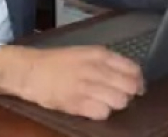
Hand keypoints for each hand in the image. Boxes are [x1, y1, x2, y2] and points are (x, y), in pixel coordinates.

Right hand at [0, 45, 142, 120]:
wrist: (30, 70)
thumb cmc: (56, 62)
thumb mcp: (84, 53)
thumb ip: (106, 61)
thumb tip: (131, 75)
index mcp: (98, 54)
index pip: (133, 69)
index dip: (138, 80)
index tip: (136, 87)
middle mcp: (95, 68)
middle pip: (130, 87)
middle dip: (128, 94)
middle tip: (118, 95)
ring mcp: (86, 86)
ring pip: (120, 101)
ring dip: (115, 104)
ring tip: (103, 101)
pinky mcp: (77, 103)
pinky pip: (103, 113)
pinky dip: (101, 113)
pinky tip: (92, 108)